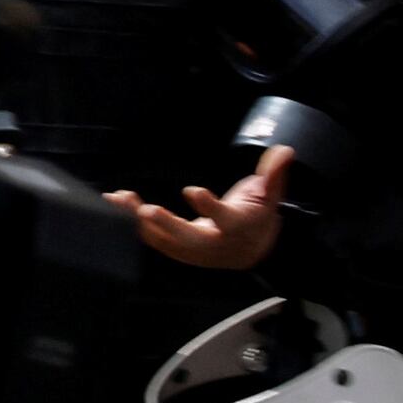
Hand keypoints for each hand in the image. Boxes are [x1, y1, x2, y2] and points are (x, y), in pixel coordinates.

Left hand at [108, 142, 292, 272]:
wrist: (249, 251)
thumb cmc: (256, 218)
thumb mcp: (269, 196)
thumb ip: (273, 175)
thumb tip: (284, 152)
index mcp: (238, 228)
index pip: (226, 220)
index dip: (210, 207)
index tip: (193, 191)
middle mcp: (214, 243)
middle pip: (189, 238)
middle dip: (167, 225)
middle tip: (146, 210)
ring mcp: (192, 250)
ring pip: (163, 239)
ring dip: (139, 220)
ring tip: (121, 199)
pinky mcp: (175, 249)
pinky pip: (152, 237)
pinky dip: (132, 222)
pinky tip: (118, 204)